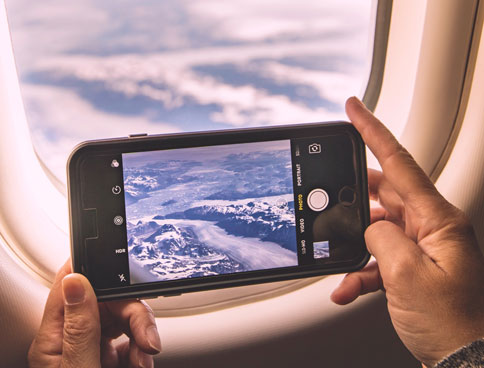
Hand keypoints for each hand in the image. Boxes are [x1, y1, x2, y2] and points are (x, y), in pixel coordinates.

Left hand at [28, 260, 160, 367]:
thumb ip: (80, 328)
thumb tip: (76, 280)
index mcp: (53, 338)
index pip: (72, 287)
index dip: (98, 272)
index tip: (127, 271)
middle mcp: (71, 339)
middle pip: (109, 302)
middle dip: (135, 315)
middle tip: (147, 340)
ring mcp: (91, 349)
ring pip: (125, 318)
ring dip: (143, 334)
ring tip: (145, 358)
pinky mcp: (110, 359)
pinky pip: (132, 338)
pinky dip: (143, 348)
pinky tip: (142, 360)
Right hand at [331, 97, 483, 366]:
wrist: (463, 358)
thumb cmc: (450, 322)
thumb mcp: (406, 276)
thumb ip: (380, 238)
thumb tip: (368, 226)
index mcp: (439, 220)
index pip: (401, 163)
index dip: (374, 132)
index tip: (354, 109)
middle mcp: (431, 227)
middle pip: (384, 194)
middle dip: (354, 198)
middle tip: (331, 199)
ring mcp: (421, 246)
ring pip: (376, 228)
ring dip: (353, 247)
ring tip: (340, 264)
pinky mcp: (411, 264)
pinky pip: (378, 257)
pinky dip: (359, 270)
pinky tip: (347, 287)